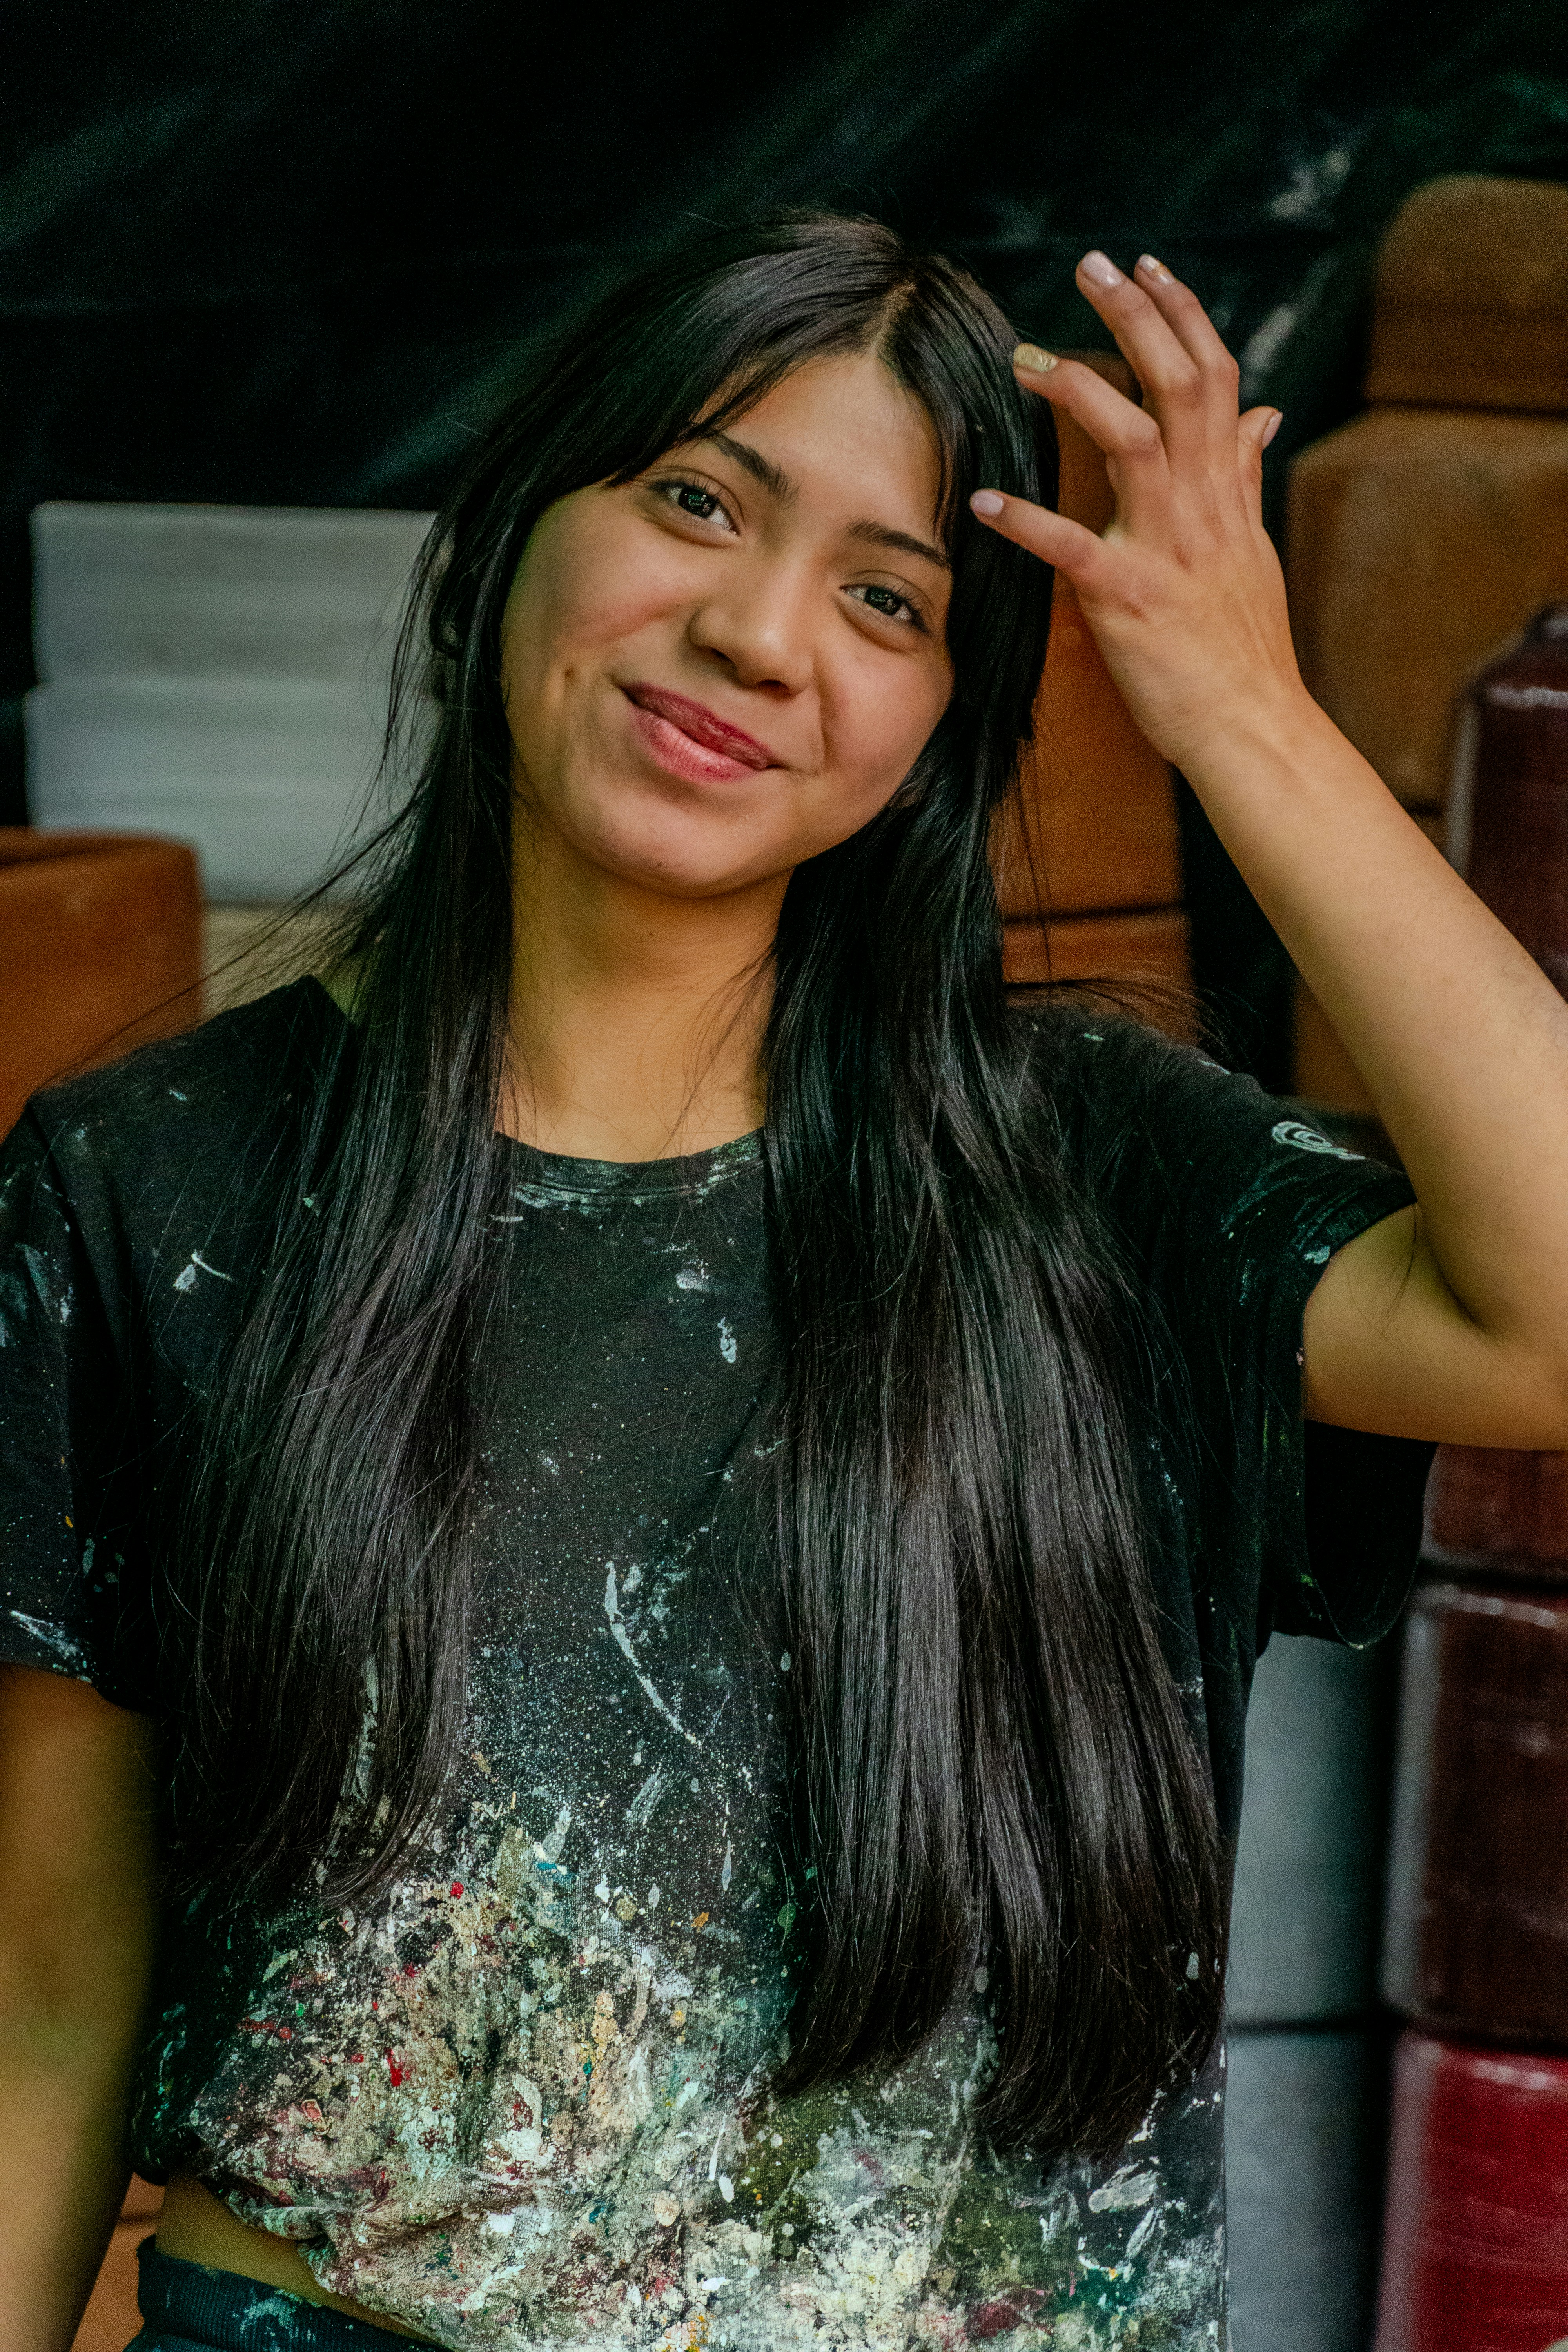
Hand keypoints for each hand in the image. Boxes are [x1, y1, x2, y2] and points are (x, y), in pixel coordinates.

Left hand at [971, 251, 1305, 773]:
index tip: (1147, 265)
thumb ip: (1245, 476)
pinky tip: (982, 499)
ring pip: (1136, 440)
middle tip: (1091, 264)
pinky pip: (1073, 548)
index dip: (1183, 314)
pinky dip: (1025, 520)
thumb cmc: (1244, 647)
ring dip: (1081, 389)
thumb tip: (1263, 413)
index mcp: (1227, 492)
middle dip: (1138, 315)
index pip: (1215, 377)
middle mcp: (1203, 507)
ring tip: (1027, 357)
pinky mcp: (1130, 601)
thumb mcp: (1253, 548)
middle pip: (1179, 383)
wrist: (1254, 725)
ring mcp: (1169, 551)